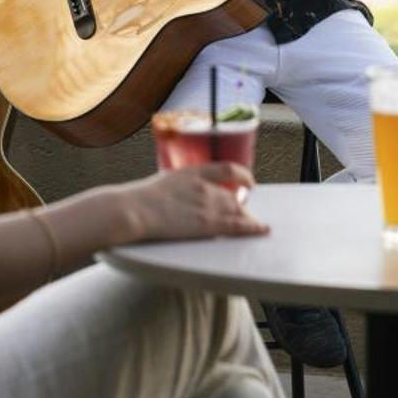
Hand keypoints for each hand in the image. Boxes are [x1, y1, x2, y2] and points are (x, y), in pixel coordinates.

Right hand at [121, 163, 268, 242]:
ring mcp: (207, 205)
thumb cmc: (142, 198)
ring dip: (246, 219)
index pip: (227, 168)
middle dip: (241, 206)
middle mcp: (205, 186)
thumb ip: (182, 185)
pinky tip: (261, 229)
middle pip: (233, 196)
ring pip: (237, 210)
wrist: (136, 209)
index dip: (242, 175)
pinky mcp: (207, 224)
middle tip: (244, 213)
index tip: (249, 182)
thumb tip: (186, 193)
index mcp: (193, 172)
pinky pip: (237, 226)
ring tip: (254, 226)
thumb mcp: (165, 181)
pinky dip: (253, 227)